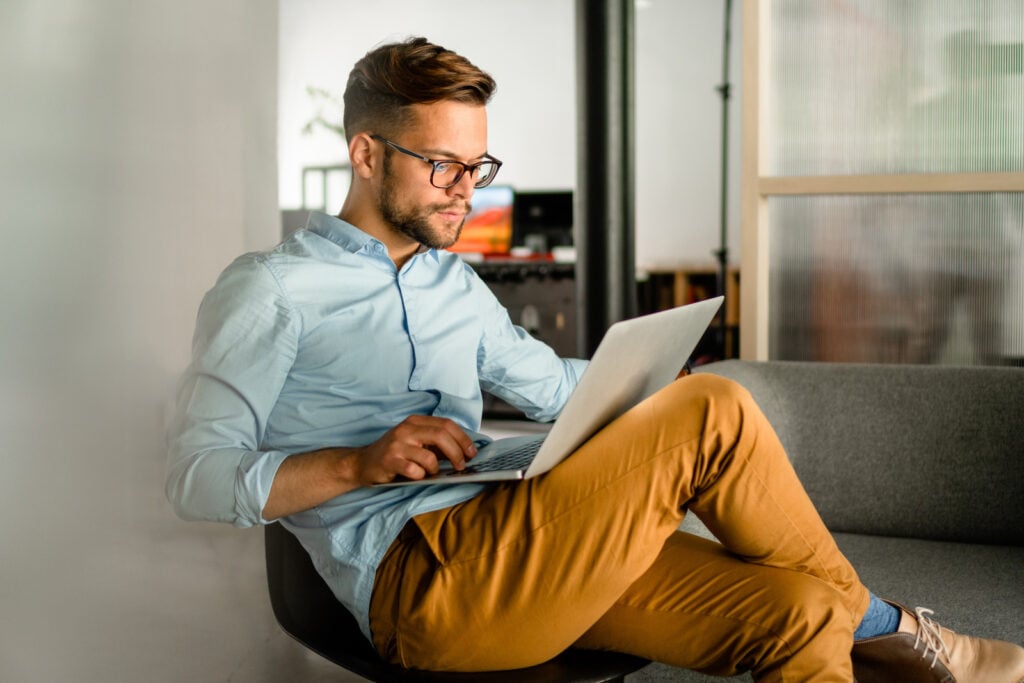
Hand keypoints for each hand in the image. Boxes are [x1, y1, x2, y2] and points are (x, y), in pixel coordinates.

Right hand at [355, 415, 477, 484]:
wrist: (362, 463)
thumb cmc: (394, 454)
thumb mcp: (416, 442)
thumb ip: (437, 444)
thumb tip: (464, 451)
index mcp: (415, 421)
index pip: (447, 424)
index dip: (463, 439)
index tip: (472, 452)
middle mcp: (406, 429)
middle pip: (441, 436)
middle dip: (457, 453)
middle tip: (462, 466)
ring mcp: (397, 444)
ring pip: (429, 456)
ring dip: (435, 469)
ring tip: (431, 473)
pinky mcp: (389, 460)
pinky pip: (414, 470)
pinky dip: (420, 476)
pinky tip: (416, 476)